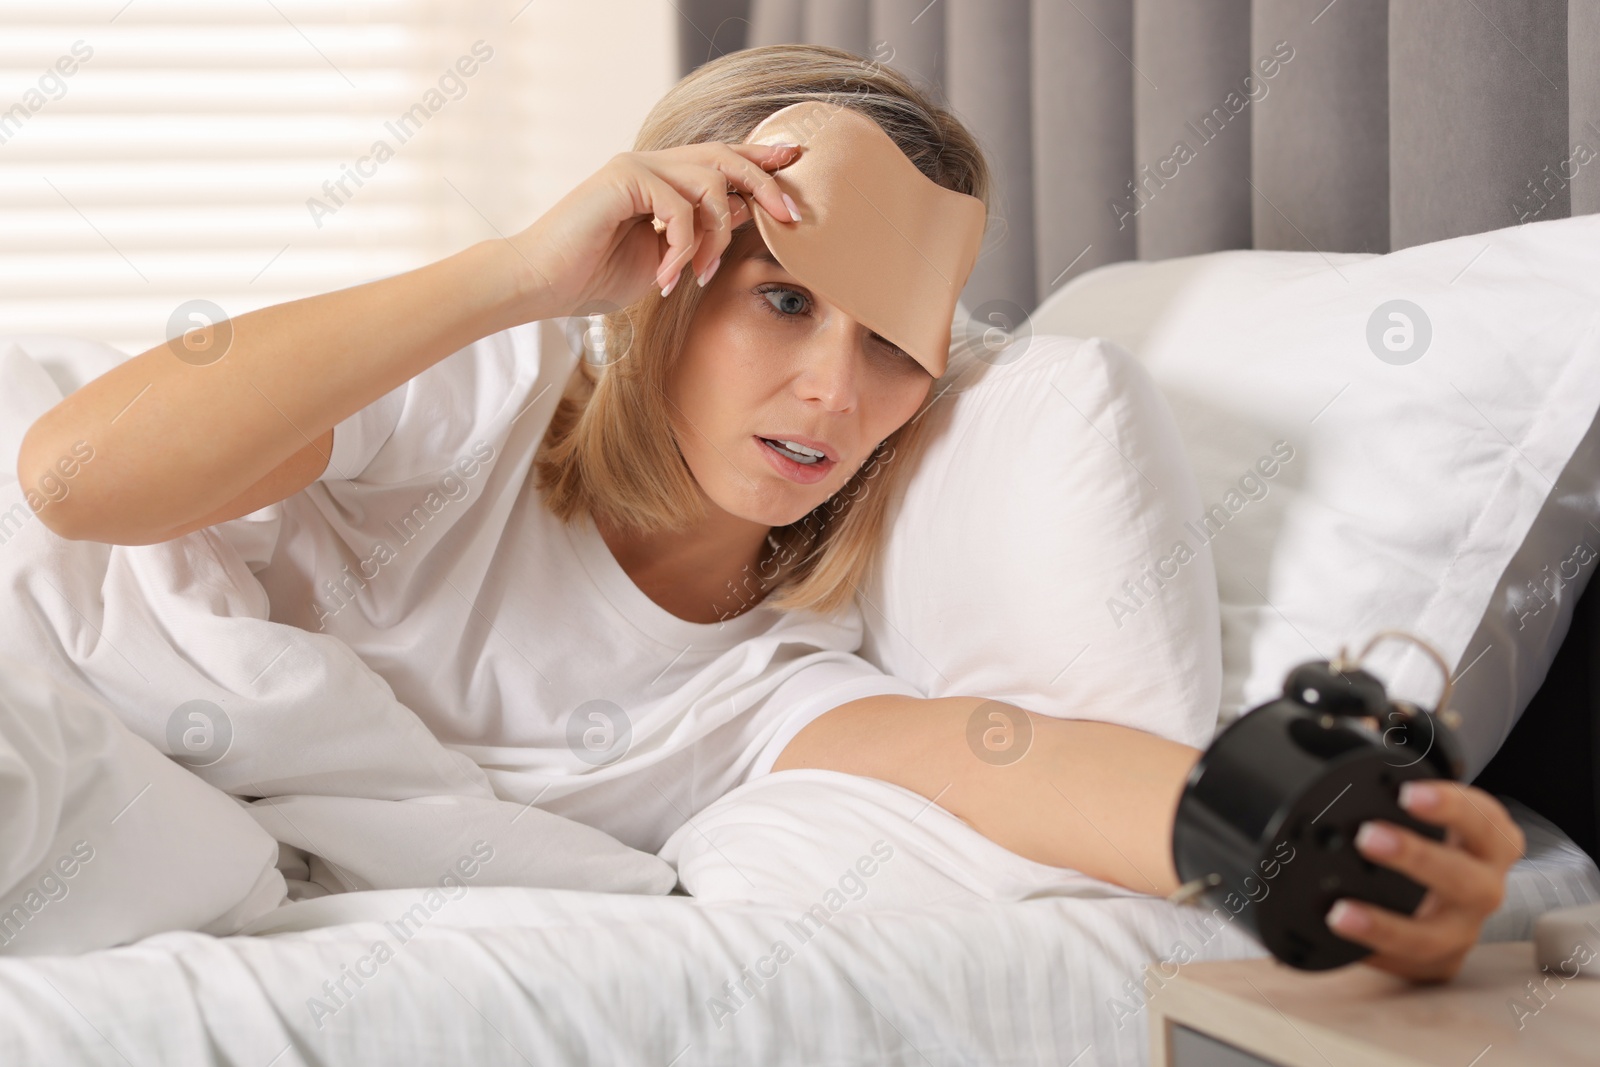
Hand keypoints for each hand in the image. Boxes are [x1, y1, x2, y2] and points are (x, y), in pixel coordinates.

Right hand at [505, 141, 802, 318]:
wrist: (541, 284)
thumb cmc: (593, 277)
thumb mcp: (664, 258)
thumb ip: (698, 233)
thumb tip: (741, 211)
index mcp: (660, 180)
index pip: (720, 161)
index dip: (759, 161)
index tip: (796, 166)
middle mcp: (650, 164)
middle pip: (725, 157)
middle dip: (765, 183)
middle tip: (792, 216)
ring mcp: (636, 166)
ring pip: (709, 182)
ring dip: (715, 236)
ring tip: (698, 274)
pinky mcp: (623, 178)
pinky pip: (679, 207)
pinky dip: (682, 247)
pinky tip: (665, 278)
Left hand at [1326, 780, 1523, 981]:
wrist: (1432, 897)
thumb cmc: (1425, 840)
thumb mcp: (1421, 806)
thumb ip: (1395, 768)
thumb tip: (1365, 717)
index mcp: (1487, 841)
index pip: (1483, 819)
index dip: (1450, 805)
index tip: (1408, 792)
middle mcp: (1482, 887)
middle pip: (1467, 880)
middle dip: (1417, 858)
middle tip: (1368, 837)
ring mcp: (1462, 930)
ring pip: (1435, 936)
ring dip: (1386, 924)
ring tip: (1341, 911)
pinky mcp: (1436, 963)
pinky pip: (1405, 966)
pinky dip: (1370, 954)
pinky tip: (1335, 939)